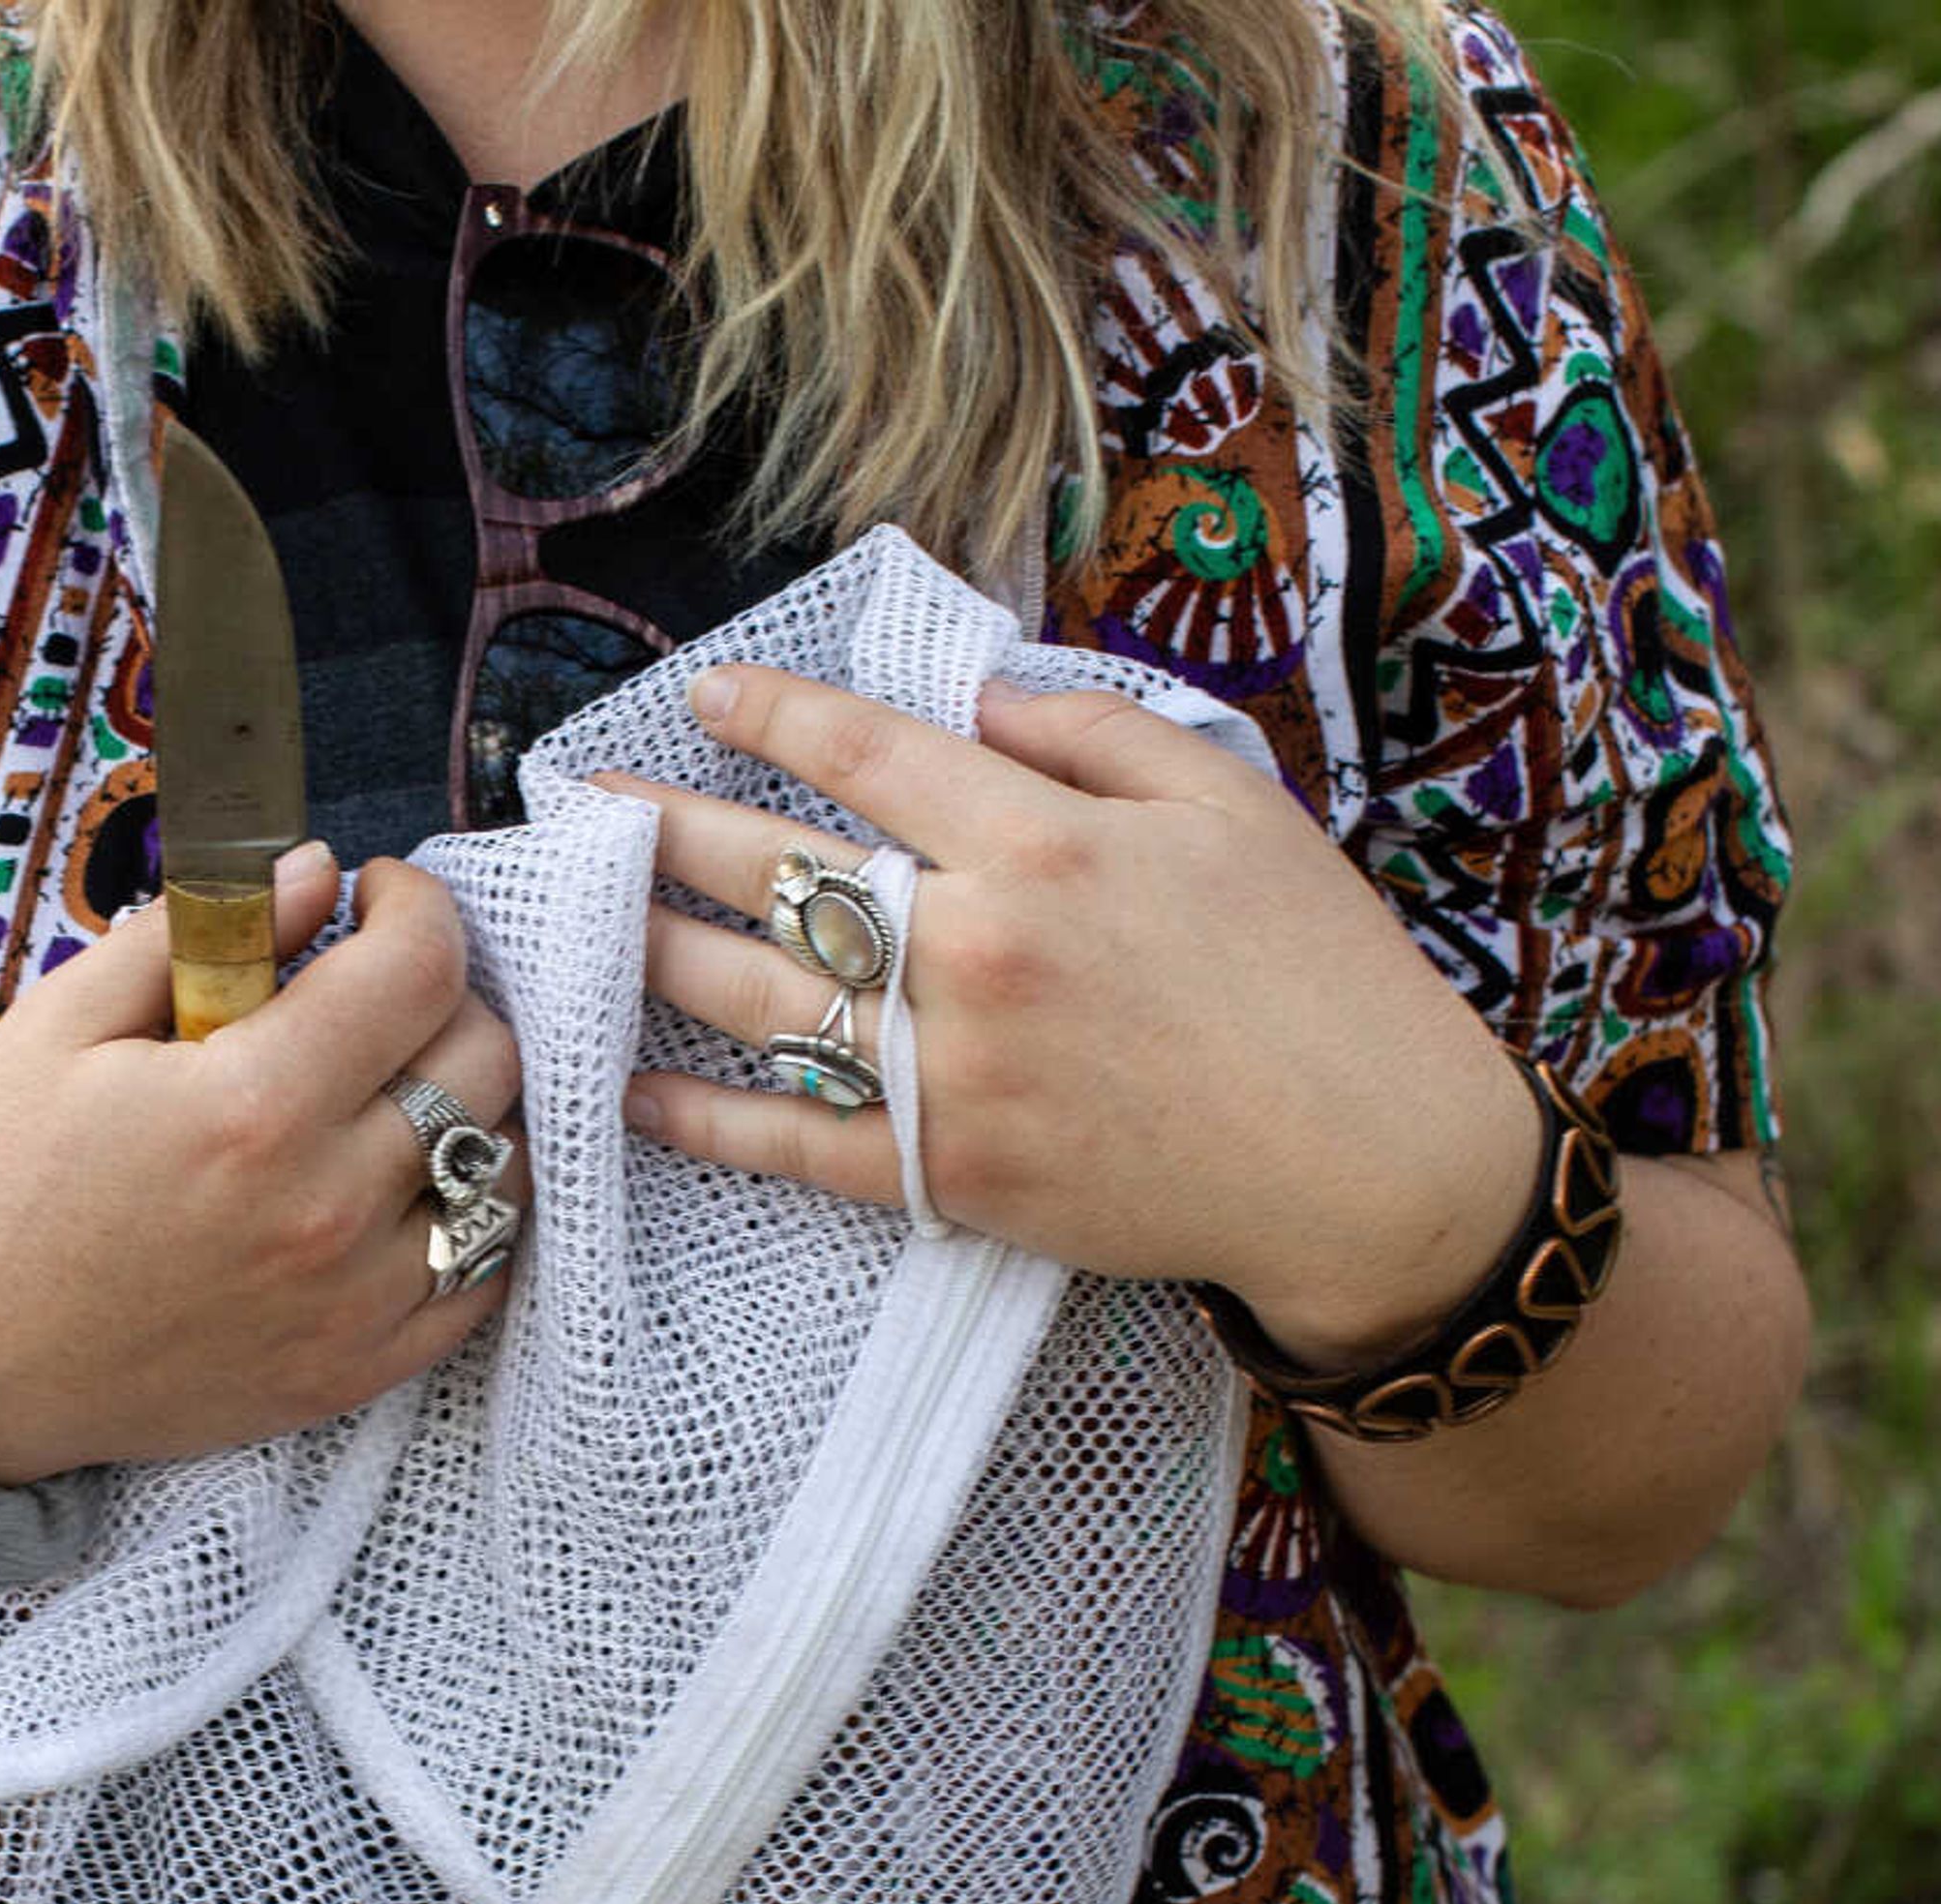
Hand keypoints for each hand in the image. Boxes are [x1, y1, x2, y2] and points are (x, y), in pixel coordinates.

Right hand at [0, 844, 527, 1485]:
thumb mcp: (63, 1024)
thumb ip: (196, 933)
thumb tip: (312, 872)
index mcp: (251, 1103)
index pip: (422, 968)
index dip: (417, 905)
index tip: (376, 897)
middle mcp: (325, 1205)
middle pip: (487, 1059)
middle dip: (444, 996)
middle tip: (378, 992)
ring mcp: (352, 1300)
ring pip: (503, 1170)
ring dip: (469, 1108)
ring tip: (394, 1090)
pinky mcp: (356, 1371)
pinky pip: (483, 1279)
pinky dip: (466, 1218)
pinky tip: (402, 1187)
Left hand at [611, 670, 1537, 1369]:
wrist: (1366, 1161)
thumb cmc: (1314, 970)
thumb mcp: (1229, 804)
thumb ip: (1094, 732)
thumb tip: (975, 693)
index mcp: (1042, 842)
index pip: (864, 755)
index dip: (770, 715)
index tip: (701, 694)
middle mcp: (976, 948)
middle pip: (776, 870)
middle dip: (659, 824)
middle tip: (574, 797)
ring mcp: (954, 1070)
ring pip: (760, 999)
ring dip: (651, 953)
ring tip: (576, 920)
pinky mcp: (952, 1175)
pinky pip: (797, 1143)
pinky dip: (707, 1119)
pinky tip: (635, 1092)